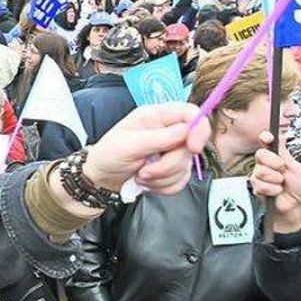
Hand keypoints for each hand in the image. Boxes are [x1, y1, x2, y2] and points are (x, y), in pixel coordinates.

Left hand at [81, 103, 211, 195]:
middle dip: (168, 165)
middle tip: (144, 169)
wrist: (101, 178)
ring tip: (140, 174)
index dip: (199, 129)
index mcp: (156, 116)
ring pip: (186, 167)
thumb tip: (186, 131)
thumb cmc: (108, 155)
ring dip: (162, 177)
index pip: (191, 113)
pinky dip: (163, 186)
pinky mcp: (172, 170)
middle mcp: (167, 131)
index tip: (192, 148)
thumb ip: (158, 138)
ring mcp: (171, 151)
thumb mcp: (128, 144)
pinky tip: (147, 182)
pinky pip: (181, 181)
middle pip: (190, 146)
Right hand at [249, 131, 300, 233]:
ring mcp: (259, 175)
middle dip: (273, 162)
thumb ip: (285, 153)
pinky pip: (259, 185)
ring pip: (260, 171)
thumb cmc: (298, 187)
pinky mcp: (256, 187)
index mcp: (276, 156)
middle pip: (260, 154)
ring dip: (275, 179)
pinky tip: (276, 192)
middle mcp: (266, 163)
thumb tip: (282, 136)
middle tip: (282, 169)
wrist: (296, 206)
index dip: (265, 138)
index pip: (266, 142)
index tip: (268, 138)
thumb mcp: (296, 167)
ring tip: (281, 184)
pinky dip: (272, 189)